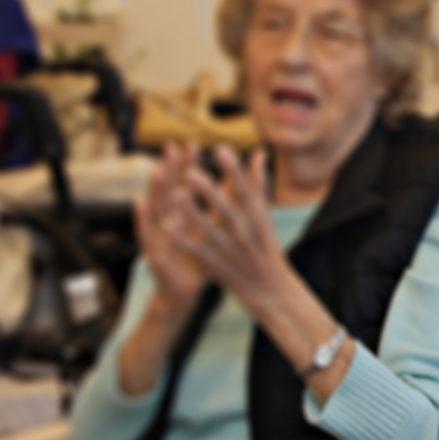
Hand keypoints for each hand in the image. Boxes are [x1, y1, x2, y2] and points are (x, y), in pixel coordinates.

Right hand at [132, 145, 212, 314]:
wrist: (181, 296)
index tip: (193, 144)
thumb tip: (233, 186)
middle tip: (172, 148)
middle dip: (170, 170)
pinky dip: (143, 219)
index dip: (188, 167)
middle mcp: (167, 224)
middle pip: (168, 193)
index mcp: (183, 218)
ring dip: (155, 191)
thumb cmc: (196, 263)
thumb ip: (217, 211)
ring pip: (156, 211)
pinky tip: (139, 203)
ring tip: (155, 170)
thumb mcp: (209, 235)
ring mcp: (158, 238)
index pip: (185, 187)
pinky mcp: (154, 255)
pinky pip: (147, 236)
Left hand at [173, 145, 305, 308]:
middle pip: (225, 207)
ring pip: (208, 228)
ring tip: (177, 196)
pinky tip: (167, 227)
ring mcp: (230, 249)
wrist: (271, 289)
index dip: (233, 170)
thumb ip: (258, 183)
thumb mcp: (265, 215)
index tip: (220, 150)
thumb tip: (258, 152)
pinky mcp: (217, 265)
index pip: (245, 189)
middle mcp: (243, 230)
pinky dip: (183, 240)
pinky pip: (197, 251)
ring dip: (192, 213)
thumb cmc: (266, 247)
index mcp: (256, 216)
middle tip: (191, 173)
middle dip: (209, 191)